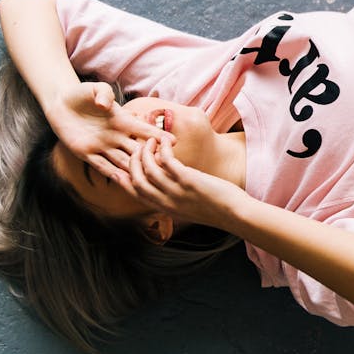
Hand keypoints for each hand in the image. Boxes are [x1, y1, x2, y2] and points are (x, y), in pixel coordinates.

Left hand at [46, 82, 173, 182]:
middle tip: (164, 167)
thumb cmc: (83, 94)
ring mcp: (102, 146)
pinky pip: (101, 166)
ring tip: (147, 181)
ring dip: (134, 170)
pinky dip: (112, 174)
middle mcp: (116, 136)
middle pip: (137, 151)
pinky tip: (123, 182)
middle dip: (150, 158)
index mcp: (122, 121)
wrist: (61, 103)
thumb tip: (106, 105)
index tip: (173, 141)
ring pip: (122, 161)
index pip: (143, 130)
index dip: (158, 135)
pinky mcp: (86, 152)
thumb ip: (104, 93)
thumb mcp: (95, 88)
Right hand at [124, 137, 245, 229]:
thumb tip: (167, 182)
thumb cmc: (215, 208)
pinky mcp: (188, 181)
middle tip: (137, 147)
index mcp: (164, 208)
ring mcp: (176, 192)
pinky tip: (164, 140)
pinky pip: (167, 160)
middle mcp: (166, 201)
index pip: (134, 193)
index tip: (118, 164)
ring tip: (150, 140)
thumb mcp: (187, 207)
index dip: (123, 177)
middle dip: (132, 160)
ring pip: (148, 168)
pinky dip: (162, 148)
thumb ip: (173, 197)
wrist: (234, 214)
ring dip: (146, 151)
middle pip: (136, 179)